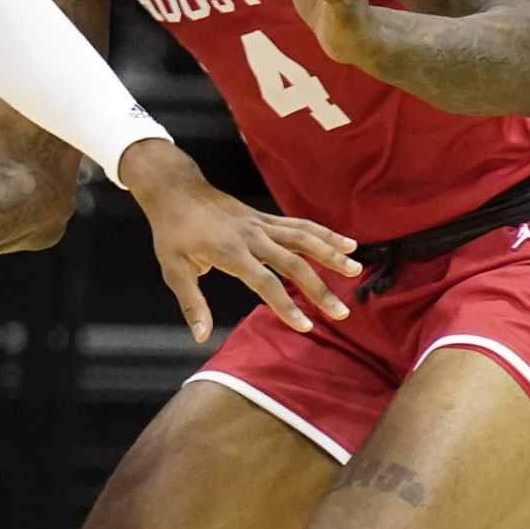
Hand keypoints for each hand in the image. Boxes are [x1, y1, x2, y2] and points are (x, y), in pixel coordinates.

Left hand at [118, 141, 359, 340]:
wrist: (176, 191)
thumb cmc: (172, 233)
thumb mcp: (173, 269)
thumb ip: (192, 303)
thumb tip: (201, 337)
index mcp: (229, 251)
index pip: (264, 282)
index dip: (285, 305)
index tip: (305, 327)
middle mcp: (251, 236)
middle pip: (292, 263)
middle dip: (319, 288)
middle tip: (341, 313)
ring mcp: (260, 224)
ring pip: (303, 238)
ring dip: (330, 253)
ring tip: (356, 269)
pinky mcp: (264, 218)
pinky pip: (299, 226)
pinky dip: (324, 234)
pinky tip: (347, 243)